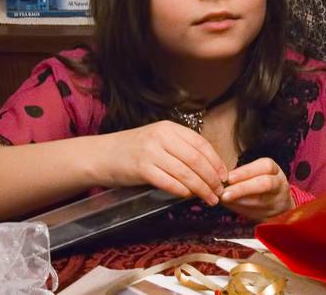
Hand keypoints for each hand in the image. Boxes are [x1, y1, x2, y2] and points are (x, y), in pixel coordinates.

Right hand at [97, 121, 227, 205]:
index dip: (216, 161)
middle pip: (196, 159)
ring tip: (210, 198)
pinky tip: (188, 197)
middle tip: (219, 191)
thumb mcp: (158, 141)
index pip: (201, 144)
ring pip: (185, 172)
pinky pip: (168, 181)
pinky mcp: (141, 168)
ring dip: (201, 188)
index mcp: (170, 128)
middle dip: (211, 178)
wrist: (100, 155)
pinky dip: (181, 190)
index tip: (224, 176)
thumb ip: (180, 149)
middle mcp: (162, 137)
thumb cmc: (133, 151)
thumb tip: (208, 168)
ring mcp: (151, 152)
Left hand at [220, 157, 294, 220]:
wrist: (278, 205)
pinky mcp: (273, 212)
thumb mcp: (253, 174)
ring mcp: (277, 199)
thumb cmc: (259, 185)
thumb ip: (238, 177)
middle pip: (265, 183)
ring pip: (261, 199)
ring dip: (241, 200)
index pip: (263, 166)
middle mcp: (279, 182)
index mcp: (272, 169)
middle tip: (225, 193)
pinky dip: (242, 209)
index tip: (228, 178)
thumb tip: (218, 180)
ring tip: (225, 199)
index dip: (246, 172)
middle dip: (243, 188)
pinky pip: (258, 212)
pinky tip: (231, 205)